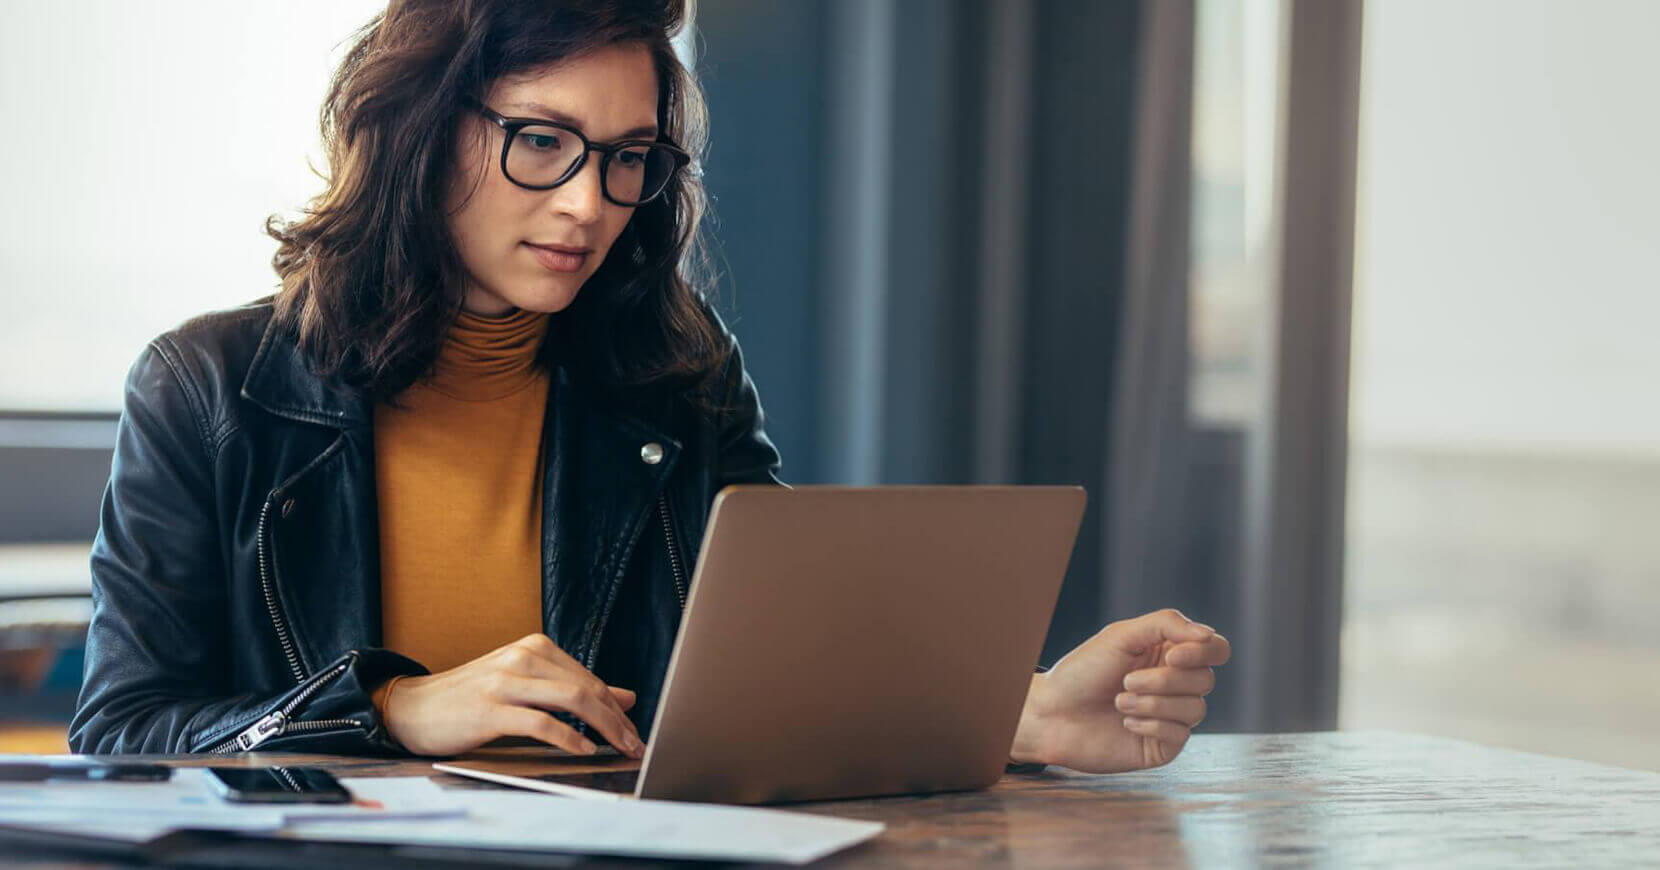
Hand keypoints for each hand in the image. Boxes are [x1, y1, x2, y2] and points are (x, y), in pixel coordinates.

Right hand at [381, 633, 643, 757]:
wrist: (412, 706)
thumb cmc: (471, 698)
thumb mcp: (525, 685)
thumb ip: (572, 688)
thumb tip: (626, 697)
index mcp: (534, 648)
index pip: (589, 678)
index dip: (617, 707)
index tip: (634, 731)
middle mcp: (523, 657)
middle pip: (587, 688)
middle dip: (618, 719)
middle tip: (636, 744)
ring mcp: (506, 681)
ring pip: (572, 700)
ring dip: (604, 727)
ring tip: (619, 748)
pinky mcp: (490, 709)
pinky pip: (541, 723)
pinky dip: (568, 738)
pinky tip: (583, 750)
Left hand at [1010, 608, 1230, 772]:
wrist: (1052, 713)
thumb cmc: (1083, 671)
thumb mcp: (1122, 635)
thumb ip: (1167, 625)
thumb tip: (1209, 635)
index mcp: (1170, 654)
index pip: (1216, 649)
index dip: (1203, 652)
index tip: (1171, 656)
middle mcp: (1176, 685)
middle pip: (1206, 679)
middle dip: (1164, 680)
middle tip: (1126, 681)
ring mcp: (1171, 716)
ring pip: (1196, 708)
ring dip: (1153, 703)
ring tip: (1119, 701)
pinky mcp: (1163, 745)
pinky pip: (1180, 734)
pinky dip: (1151, 724)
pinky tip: (1125, 722)